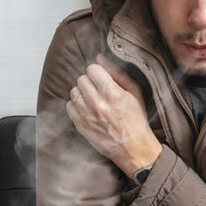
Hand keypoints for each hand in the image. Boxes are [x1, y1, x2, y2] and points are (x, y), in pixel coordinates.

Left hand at [66, 54, 160, 175]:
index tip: (102, 78)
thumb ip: (117, 72)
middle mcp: (97, 103)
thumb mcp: (134, 92)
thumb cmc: (136, 120)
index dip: (97, 72)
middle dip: (90, 81)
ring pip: (74, 91)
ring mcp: (86, 115)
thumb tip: (100, 57)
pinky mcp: (80, 125)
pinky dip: (76, 105)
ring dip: (82, 93)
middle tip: (98, 90)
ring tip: (93, 100)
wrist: (134, 148)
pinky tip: (87, 109)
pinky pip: (69, 106)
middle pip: (81, 78)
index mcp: (112, 92)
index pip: (92, 69)